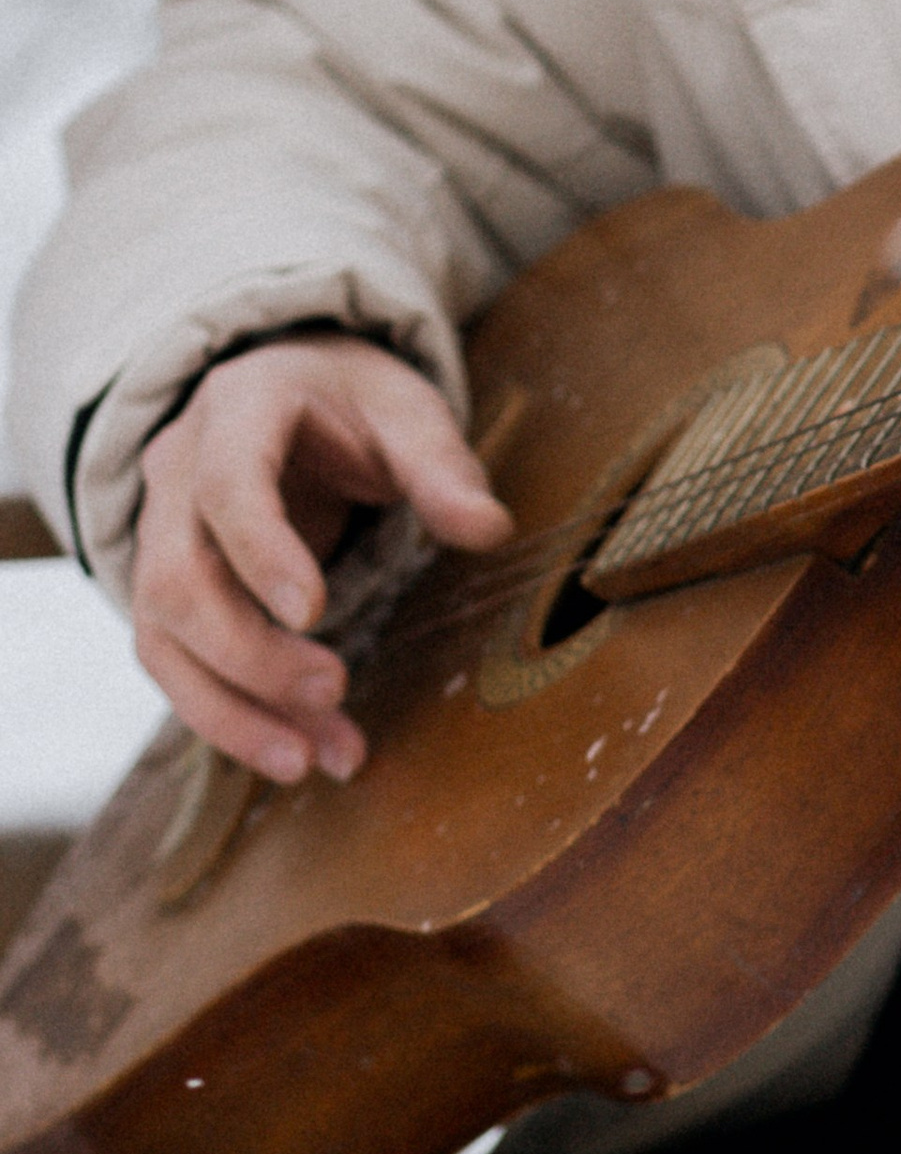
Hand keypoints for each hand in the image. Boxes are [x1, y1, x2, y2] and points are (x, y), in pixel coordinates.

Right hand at [130, 336, 510, 784]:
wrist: (283, 393)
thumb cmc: (349, 403)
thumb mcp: (405, 410)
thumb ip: (443, 467)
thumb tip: (488, 529)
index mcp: (237, 409)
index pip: (228, 485)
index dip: (262, 552)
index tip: (313, 612)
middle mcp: (176, 473)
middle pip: (178, 578)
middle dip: (250, 653)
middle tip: (336, 691)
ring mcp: (158, 536)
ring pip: (163, 637)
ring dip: (232, 710)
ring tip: (313, 760)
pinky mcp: (165, 592)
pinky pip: (176, 665)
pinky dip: (231, 717)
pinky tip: (298, 752)